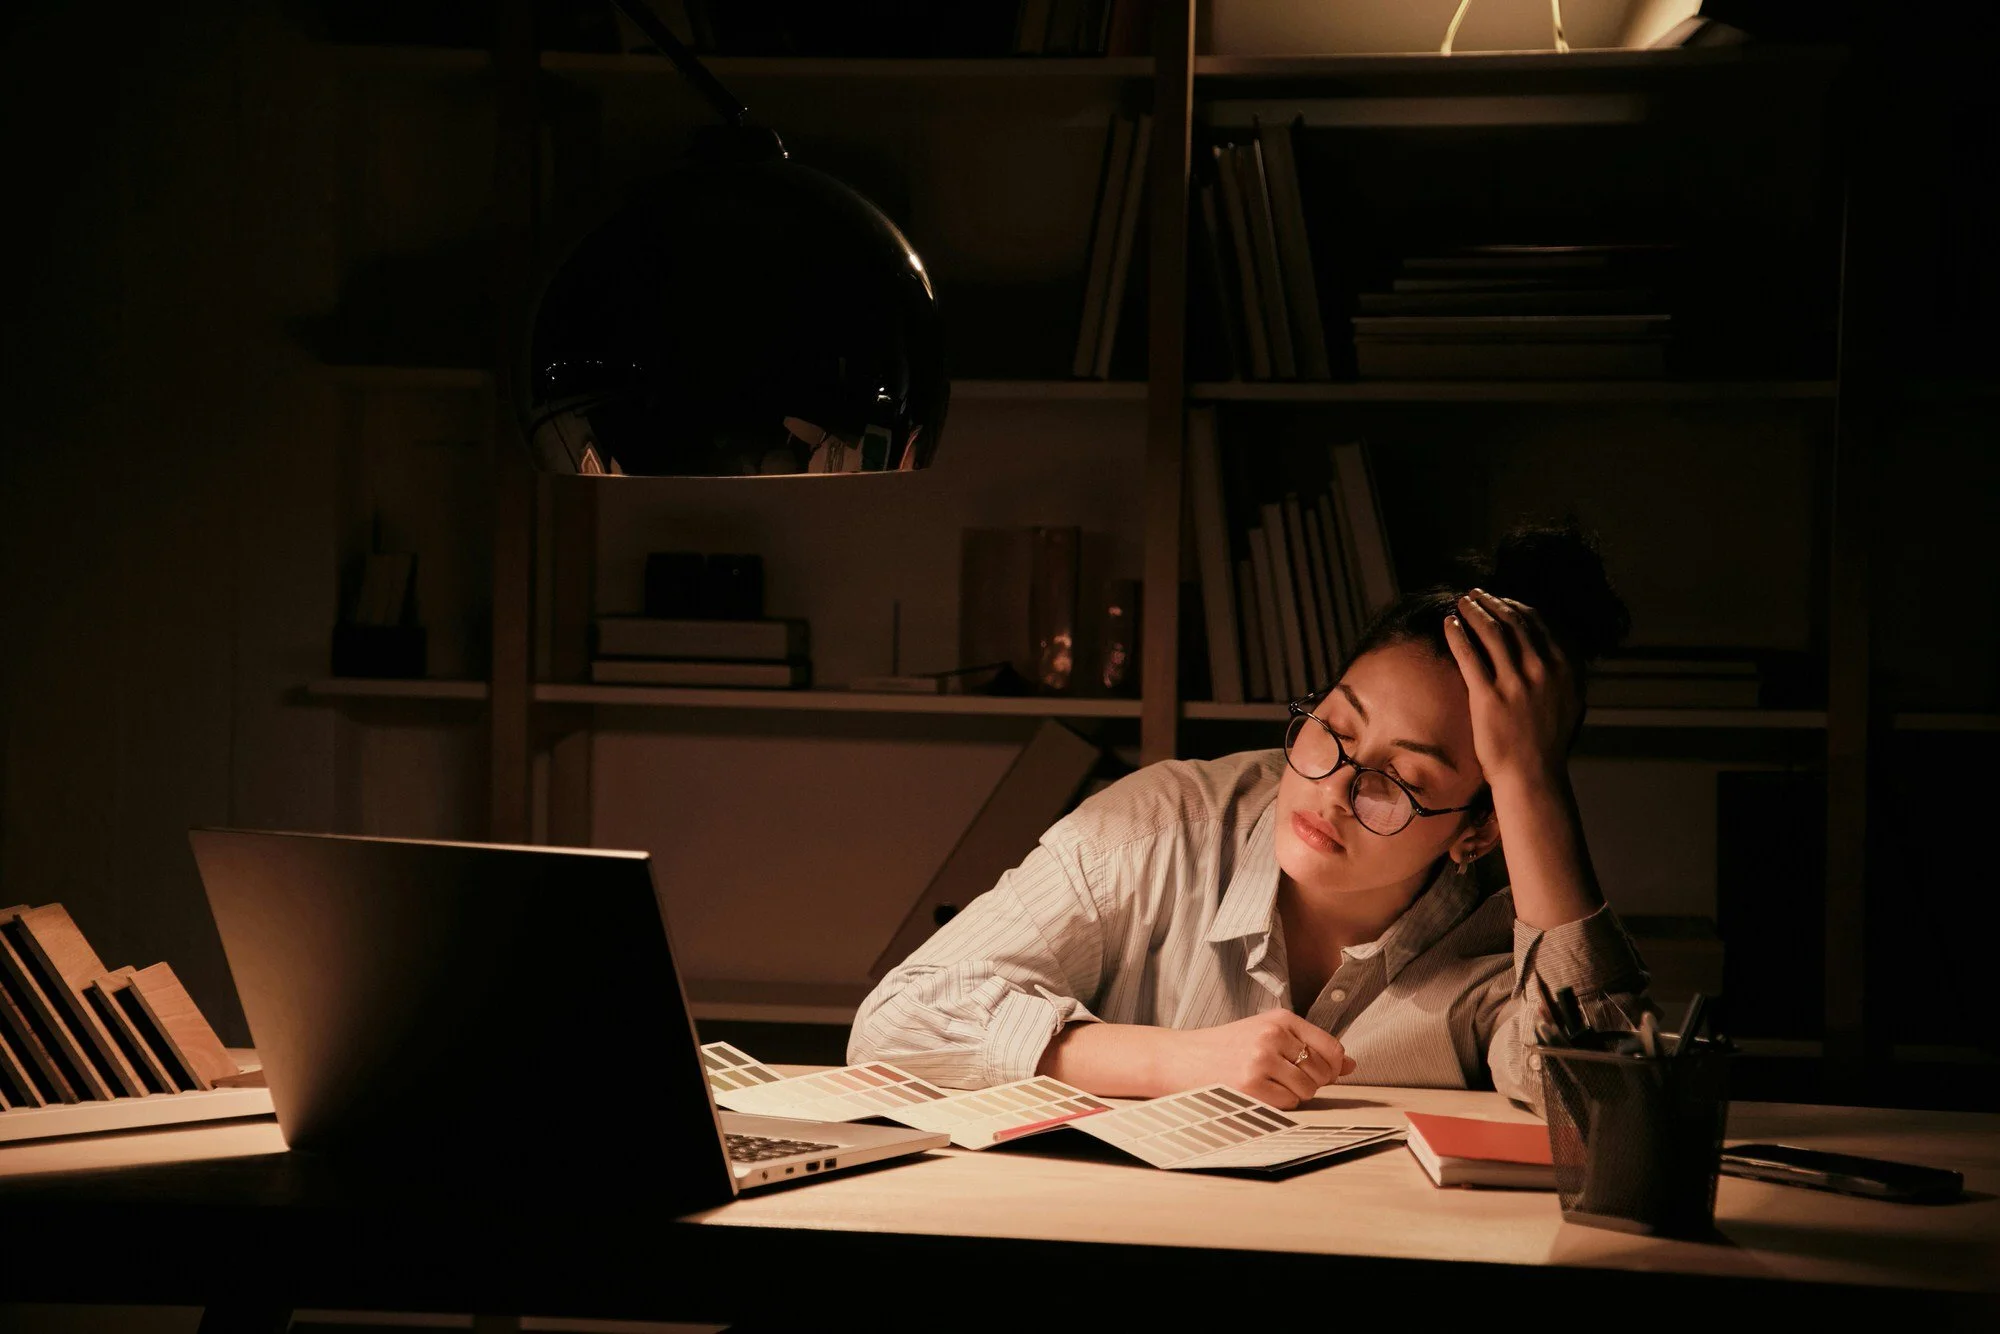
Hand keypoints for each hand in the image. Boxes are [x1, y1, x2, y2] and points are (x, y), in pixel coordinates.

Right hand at [1153, 1011, 1354, 1109]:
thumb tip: (1351, 1065)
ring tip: (1268, 1084)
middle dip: (1310, 1082)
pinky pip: (1287, 1104)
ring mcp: (1261, 1060)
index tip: (1318, 1072)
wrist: (1180, 1058)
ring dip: (1293, 1095)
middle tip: (1283, 1078)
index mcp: (1280, 1018)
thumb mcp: (1266, 1034)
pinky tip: (1257, 1092)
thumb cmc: (1225, 1047)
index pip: (1331, 1048)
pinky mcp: (1250, 1085)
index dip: (1332, 1067)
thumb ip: (1309, 1046)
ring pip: (1307, 1091)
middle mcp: (1273, 1036)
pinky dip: (1278, 1104)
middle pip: (1322, 1073)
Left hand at [1444, 588, 1579, 788]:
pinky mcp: (1489, 697)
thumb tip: (1553, 644)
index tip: (1498, 599)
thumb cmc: (1547, 740)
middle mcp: (1543, 669)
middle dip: (1490, 602)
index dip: (1514, 605)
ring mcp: (1516, 682)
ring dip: (1473, 611)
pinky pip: (1469, 655)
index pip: (1536, 622)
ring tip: (1460, 603)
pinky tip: (1448, 624)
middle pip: (1512, 622)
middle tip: (1473, 594)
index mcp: (1564, 666)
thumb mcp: (1570, 698)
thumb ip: (1564, 669)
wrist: (1533, 774)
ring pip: (1491, 633)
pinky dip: (1457, 634)